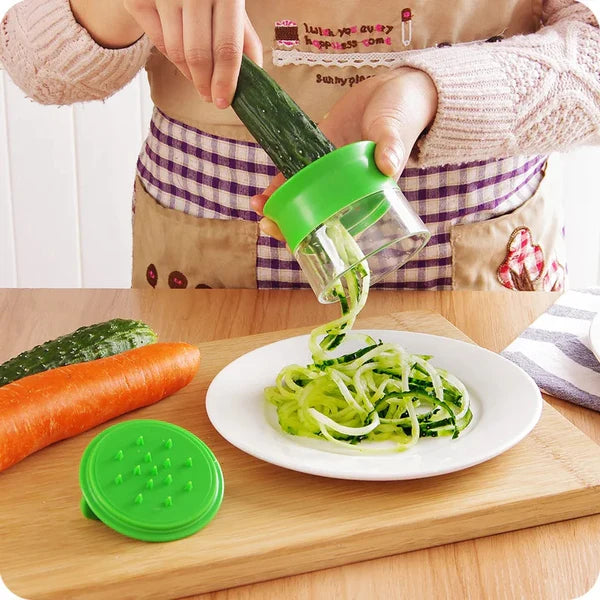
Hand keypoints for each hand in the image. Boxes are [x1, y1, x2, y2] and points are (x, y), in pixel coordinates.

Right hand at [123, 0, 262, 107]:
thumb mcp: (231, 5)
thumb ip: (244, 38)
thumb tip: (253, 79)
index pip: (227, 48)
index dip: (225, 81)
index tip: (223, 101)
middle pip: (198, 55)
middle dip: (205, 84)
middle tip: (210, 96)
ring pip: (177, 53)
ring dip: (190, 74)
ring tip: (198, 78)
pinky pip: (159, 43)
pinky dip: (173, 58)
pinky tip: (183, 58)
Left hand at [251, 67, 437, 240]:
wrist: (391, 88)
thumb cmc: (402, 115)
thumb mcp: (396, 131)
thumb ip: (391, 147)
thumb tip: (388, 165)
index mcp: (368, 197)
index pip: (343, 230)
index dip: (320, 243)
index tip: (300, 247)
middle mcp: (346, 192)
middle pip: (316, 221)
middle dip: (290, 229)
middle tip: (269, 226)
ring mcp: (328, 176)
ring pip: (301, 202)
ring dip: (278, 210)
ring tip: (258, 207)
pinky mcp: (316, 157)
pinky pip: (295, 176)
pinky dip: (279, 186)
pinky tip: (262, 194)